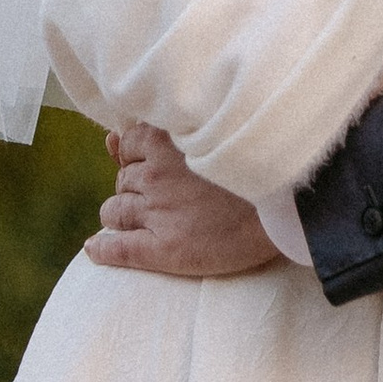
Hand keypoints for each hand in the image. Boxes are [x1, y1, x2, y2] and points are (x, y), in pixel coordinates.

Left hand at [84, 123, 278, 278]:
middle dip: (134, 186)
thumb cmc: (253, 162)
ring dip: (122, 213)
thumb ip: (161, 132)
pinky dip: (102, 248)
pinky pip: (118, 249)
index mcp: (165, 140)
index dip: (138, 157)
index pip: (128, 147)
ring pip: (114, 211)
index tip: (156, 166)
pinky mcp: (162, 249)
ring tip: (143, 219)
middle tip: (161, 195)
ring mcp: (156, 213)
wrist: (286, 204)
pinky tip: (96, 248)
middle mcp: (154, 175)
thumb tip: (113, 137)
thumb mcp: (206, 132)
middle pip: (122, 180)